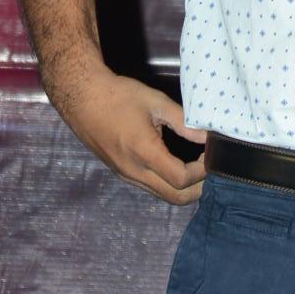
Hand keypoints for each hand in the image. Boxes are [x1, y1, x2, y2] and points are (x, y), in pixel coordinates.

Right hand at [58, 66, 207, 204]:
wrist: (81, 97)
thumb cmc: (119, 95)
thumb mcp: (156, 102)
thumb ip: (184, 122)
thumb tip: (210, 137)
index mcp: (143, 152)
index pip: (181, 179)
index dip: (203, 170)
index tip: (213, 153)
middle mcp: (133, 171)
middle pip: (175, 197)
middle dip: (199, 187)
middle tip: (212, 167)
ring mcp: (126, 175)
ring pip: (163, 194)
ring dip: (185, 188)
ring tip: (199, 166)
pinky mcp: (121, 172)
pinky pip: (151, 187)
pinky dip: (170, 183)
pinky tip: (179, 164)